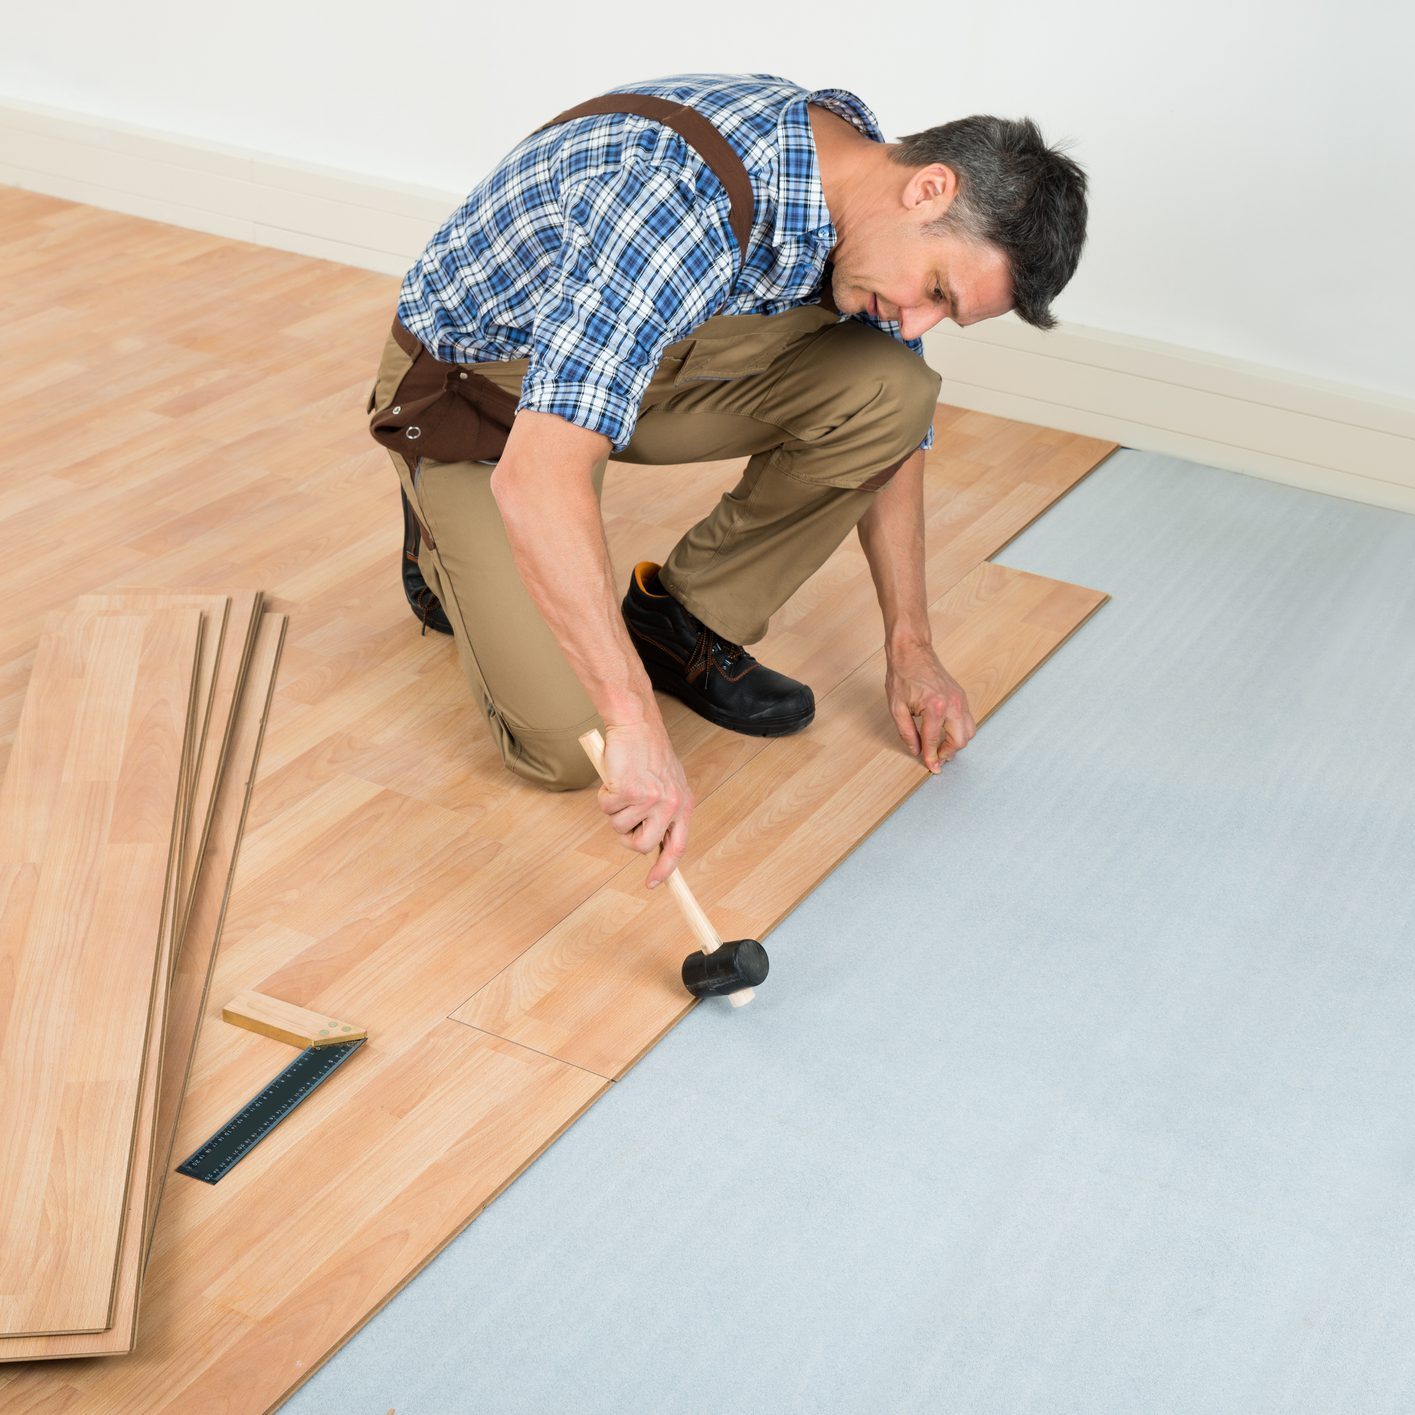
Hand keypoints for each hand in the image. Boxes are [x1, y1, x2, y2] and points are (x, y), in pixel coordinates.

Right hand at [597, 720, 694, 887]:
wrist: (636, 724)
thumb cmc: (648, 752)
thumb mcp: (667, 783)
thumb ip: (662, 812)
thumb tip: (647, 842)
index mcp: (683, 804)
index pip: (676, 847)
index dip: (665, 869)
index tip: (652, 883)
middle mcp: (670, 805)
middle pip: (642, 846)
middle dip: (626, 837)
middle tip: (622, 816)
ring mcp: (650, 800)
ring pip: (619, 827)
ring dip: (613, 809)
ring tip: (621, 785)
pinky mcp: (630, 792)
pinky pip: (607, 809)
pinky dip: (604, 795)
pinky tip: (614, 777)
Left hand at [884, 642, 975, 772]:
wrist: (912, 651)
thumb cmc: (902, 675)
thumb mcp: (897, 707)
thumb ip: (907, 732)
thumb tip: (916, 750)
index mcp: (935, 707)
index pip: (934, 741)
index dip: (931, 757)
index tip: (931, 767)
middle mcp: (953, 704)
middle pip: (960, 740)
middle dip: (948, 753)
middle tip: (936, 758)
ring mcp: (960, 699)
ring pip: (969, 731)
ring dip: (957, 743)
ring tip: (941, 747)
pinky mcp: (962, 696)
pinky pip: (968, 720)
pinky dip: (960, 731)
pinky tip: (945, 733)